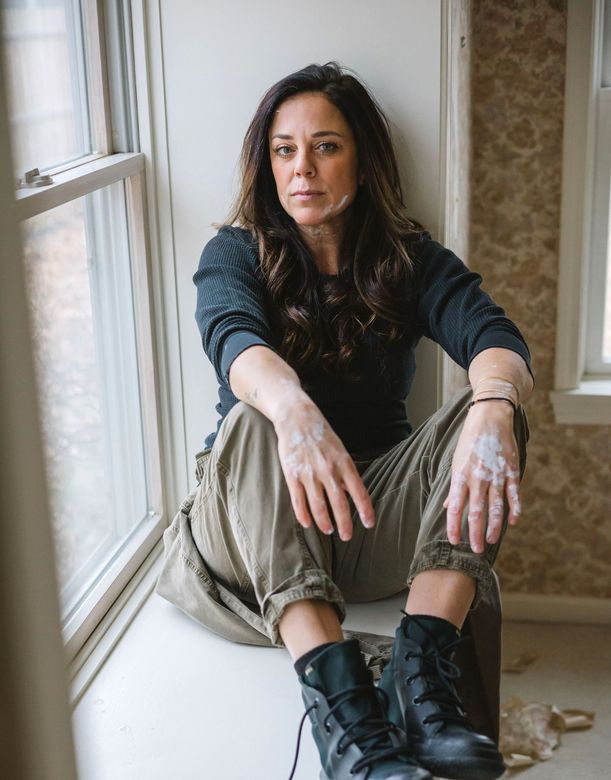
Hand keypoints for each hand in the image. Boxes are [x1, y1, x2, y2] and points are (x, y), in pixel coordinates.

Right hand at [274, 400, 374, 540]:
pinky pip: (299, 501)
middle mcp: (328, 470)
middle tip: (347, 536)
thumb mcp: (340, 450)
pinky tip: (308, 524)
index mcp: (344, 463)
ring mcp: (309, 474)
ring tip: (329, 531)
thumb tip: (350, 494)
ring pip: (318, 507)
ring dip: (325, 523)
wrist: (296, 417)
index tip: (369, 524)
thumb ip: (345, 472)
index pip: (359, 492)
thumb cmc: (321, 434)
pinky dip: (304, 515)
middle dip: (344, 524)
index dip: (365, 510)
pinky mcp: (292, 475)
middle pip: (339, 505)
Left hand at [443, 401, 520, 553]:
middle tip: (475, 550)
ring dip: (493, 527)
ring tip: (490, 541)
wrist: (491, 417)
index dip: (454, 527)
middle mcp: (478, 477)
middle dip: (475, 533)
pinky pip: (514, 495)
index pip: (455, 507)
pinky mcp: (511, 470)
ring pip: (496, 507)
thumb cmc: (470, 440)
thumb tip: (449, 507)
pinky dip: (514, 510)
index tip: (454, 541)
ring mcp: (496, 475)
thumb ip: (455, 486)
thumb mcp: (456, 461)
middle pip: (476, 512)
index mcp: (461, 475)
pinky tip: (513, 522)